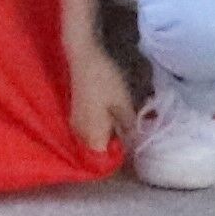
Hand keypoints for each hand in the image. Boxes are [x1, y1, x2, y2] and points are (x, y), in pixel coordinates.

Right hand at [62, 38, 135, 157]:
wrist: (84, 54)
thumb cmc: (106, 80)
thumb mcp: (125, 105)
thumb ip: (130, 127)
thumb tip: (136, 141)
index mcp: (92, 137)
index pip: (107, 161)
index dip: (122, 160)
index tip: (137, 152)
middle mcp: (80, 134)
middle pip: (100, 151)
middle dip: (117, 146)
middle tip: (136, 135)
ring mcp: (77, 122)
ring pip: (96, 138)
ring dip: (111, 135)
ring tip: (128, 123)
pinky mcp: (77, 111)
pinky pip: (92, 127)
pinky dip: (105, 125)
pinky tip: (115, 114)